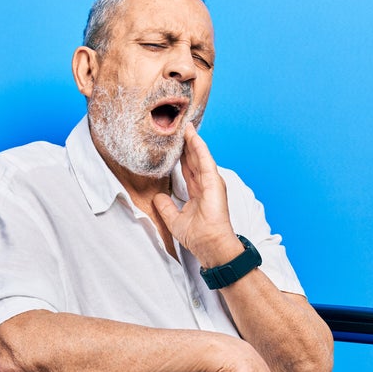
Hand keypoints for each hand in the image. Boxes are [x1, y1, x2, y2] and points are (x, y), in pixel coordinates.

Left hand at [154, 123, 242, 267]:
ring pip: (200, 156)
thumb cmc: (198, 236)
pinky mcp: (214, 182)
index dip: (181, 157)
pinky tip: (192, 136)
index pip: (188, 170)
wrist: (209, 244)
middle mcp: (206, 185)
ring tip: (185, 126)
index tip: (174, 145)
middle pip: (194, 160)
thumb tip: (157, 196)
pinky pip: (205, 160)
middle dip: (186, 144)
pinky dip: (199, 147)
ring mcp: (211, 182)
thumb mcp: (175, 220)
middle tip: (178, 128)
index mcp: (198, 192)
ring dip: (193, 141)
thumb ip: (166, 207)